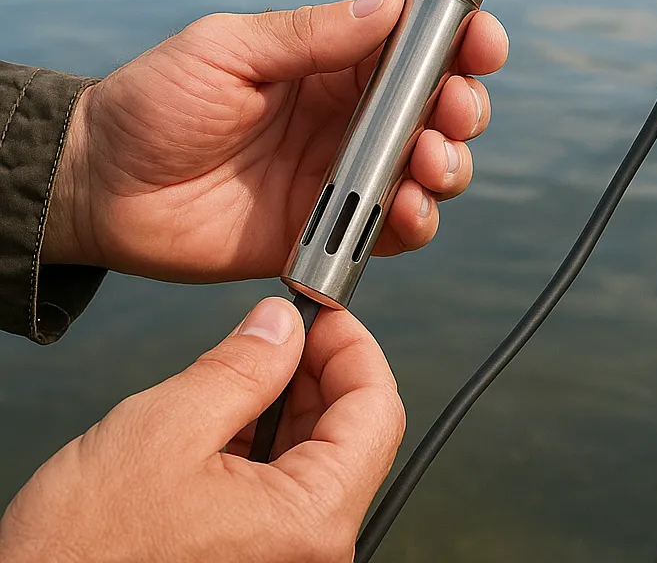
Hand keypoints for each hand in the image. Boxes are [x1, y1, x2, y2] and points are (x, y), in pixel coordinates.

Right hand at [0, 297, 404, 561]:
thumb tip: (282, 326)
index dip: (354, 347)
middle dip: (319, 370)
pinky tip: (227, 418)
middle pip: (354, 433)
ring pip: (318, 457)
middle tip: (279, 332)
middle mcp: (312, 550)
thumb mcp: (166, 427)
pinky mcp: (255, 560)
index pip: (378, 411)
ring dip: (289, 402)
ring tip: (243, 371)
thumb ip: (241, 367)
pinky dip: (265, 441)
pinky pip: (284, 489)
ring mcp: (286, 558)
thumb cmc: (83, 552)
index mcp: (310, 521)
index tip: (325, 313)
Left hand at [46, 0, 507, 280]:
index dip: (461, 41)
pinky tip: (406, 211)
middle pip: (439, 108)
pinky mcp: (330, 229)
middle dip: (464, 107)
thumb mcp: (228, 50)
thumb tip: (388, 2)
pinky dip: (415, 222)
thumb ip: (310, 34)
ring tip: (428, 161)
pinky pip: (393, 230)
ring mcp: (345, 176)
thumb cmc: (157, 101)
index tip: (482, 42)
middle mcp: (351, 117)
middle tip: (451, 110)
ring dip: (449, 164)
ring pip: (429, 169)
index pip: (417, 47)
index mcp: (334, 63)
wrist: (101, 188)